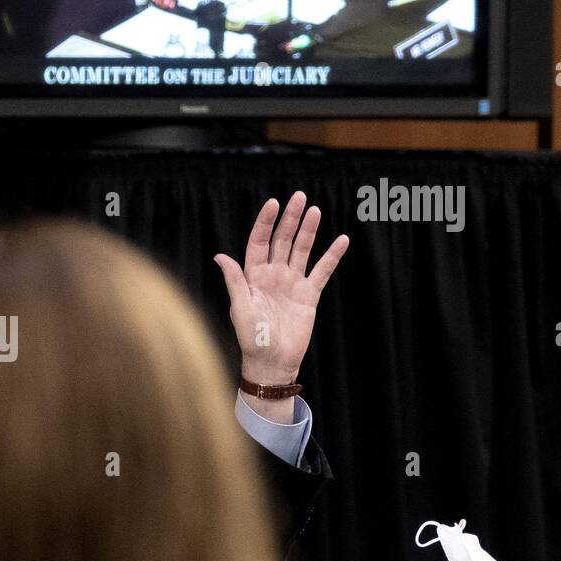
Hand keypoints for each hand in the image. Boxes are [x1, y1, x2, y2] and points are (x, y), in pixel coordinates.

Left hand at [213, 192, 347, 387]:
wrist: (272, 363)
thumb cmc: (251, 338)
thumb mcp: (240, 308)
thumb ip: (234, 280)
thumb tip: (219, 256)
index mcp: (253, 276)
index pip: (259, 242)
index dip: (265, 223)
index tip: (273, 203)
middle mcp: (273, 275)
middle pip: (282, 240)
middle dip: (290, 219)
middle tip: (299, 197)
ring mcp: (292, 284)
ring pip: (302, 251)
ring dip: (309, 231)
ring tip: (316, 210)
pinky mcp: (309, 295)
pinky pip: (322, 272)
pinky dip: (332, 256)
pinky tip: (341, 240)